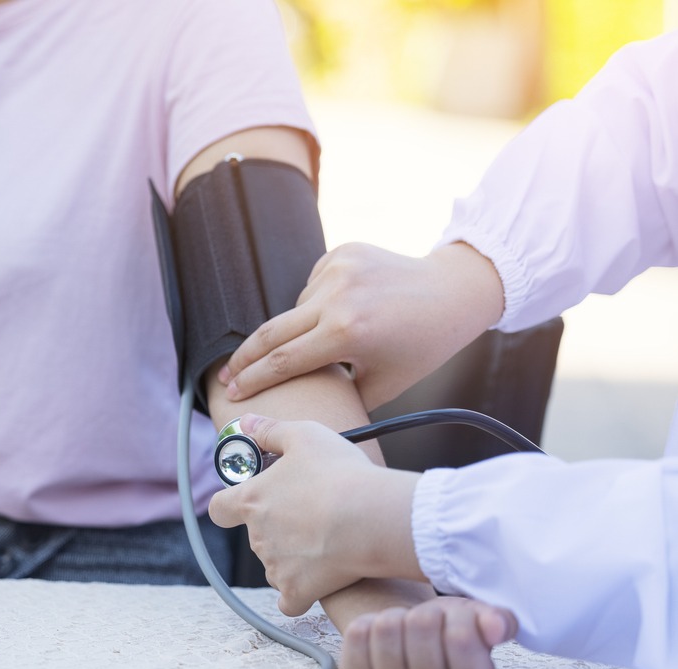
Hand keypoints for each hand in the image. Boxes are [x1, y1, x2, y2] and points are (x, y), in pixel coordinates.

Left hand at [208, 415, 421, 614]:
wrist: (371, 519)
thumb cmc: (339, 474)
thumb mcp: (305, 435)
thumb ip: (270, 430)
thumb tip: (247, 424)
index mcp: (251, 500)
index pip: (220, 508)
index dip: (230, 504)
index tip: (250, 499)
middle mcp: (257, 536)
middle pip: (258, 535)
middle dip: (278, 526)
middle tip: (312, 512)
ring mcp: (275, 566)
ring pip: (275, 564)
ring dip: (292, 556)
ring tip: (326, 539)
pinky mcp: (298, 590)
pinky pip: (291, 598)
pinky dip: (301, 591)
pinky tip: (319, 579)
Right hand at [218, 243, 503, 409]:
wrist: (453, 291)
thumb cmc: (423, 345)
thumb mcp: (383, 383)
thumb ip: (339, 393)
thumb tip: (301, 404)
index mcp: (347, 333)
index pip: (284, 361)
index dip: (254, 380)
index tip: (231, 392)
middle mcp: (337, 297)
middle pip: (271, 332)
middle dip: (245, 357)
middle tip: (227, 374)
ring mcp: (337, 270)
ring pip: (296, 309)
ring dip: (302, 327)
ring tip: (337, 335)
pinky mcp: (341, 252)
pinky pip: (313, 285)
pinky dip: (320, 302)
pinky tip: (349, 307)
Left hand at [340, 597, 518, 668]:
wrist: (411, 666)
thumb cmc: (448, 643)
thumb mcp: (480, 632)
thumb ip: (497, 623)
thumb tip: (496, 624)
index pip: (461, 637)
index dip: (457, 615)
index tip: (454, 621)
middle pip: (421, 625)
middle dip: (425, 614)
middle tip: (427, 624)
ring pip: (387, 627)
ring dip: (396, 617)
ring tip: (405, 631)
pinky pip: (358, 633)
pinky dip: (368, 623)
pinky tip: (382, 639)